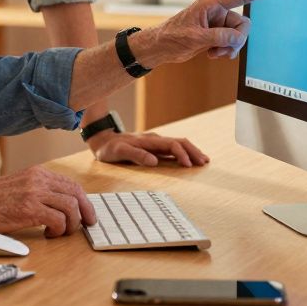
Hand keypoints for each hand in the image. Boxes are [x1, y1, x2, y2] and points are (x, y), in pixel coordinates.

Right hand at [0, 166, 95, 236]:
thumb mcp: (19, 187)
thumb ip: (40, 190)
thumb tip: (62, 204)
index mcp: (37, 172)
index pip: (71, 184)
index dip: (83, 201)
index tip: (87, 213)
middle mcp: (38, 179)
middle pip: (76, 193)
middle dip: (85, 212)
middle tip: (86, 225)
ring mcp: (34, 192)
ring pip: (71, 207)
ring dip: (71, 224)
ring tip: (60, 232)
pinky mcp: (29, 208)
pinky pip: (58, 220)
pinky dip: (58, 231)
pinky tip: (48, 234)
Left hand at [88, 131, 209, 167]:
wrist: (102, 140)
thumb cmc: (109, 148)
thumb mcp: (119, 152)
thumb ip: (136, 155)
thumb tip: (154, 161)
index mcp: (149, 141)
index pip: (172, 145)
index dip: (182, 154)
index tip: (189, 166)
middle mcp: (155, 140)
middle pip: (180, 142)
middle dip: (193, 151)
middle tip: (204, 163)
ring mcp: (155, 143)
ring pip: (178, 144)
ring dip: (191, 151)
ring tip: (203, 160)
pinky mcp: (154, 148)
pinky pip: (173, 148)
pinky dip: (184, 153)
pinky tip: (190, 159)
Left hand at [136, 0, 281, 66]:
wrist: (160, 48)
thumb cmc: (171, 37)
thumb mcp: (195, 37)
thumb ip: (218, 37)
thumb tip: (238, 39)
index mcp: (211, 4)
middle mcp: (216, 12)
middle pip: (242, 24)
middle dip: (237, 39)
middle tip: (223, 50)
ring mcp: (216, 24)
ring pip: (238, 36)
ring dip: (230, 47)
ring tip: (214, 53)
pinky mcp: (215, 35)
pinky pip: (232, 43)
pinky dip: (227, 51)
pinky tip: (213, 54)